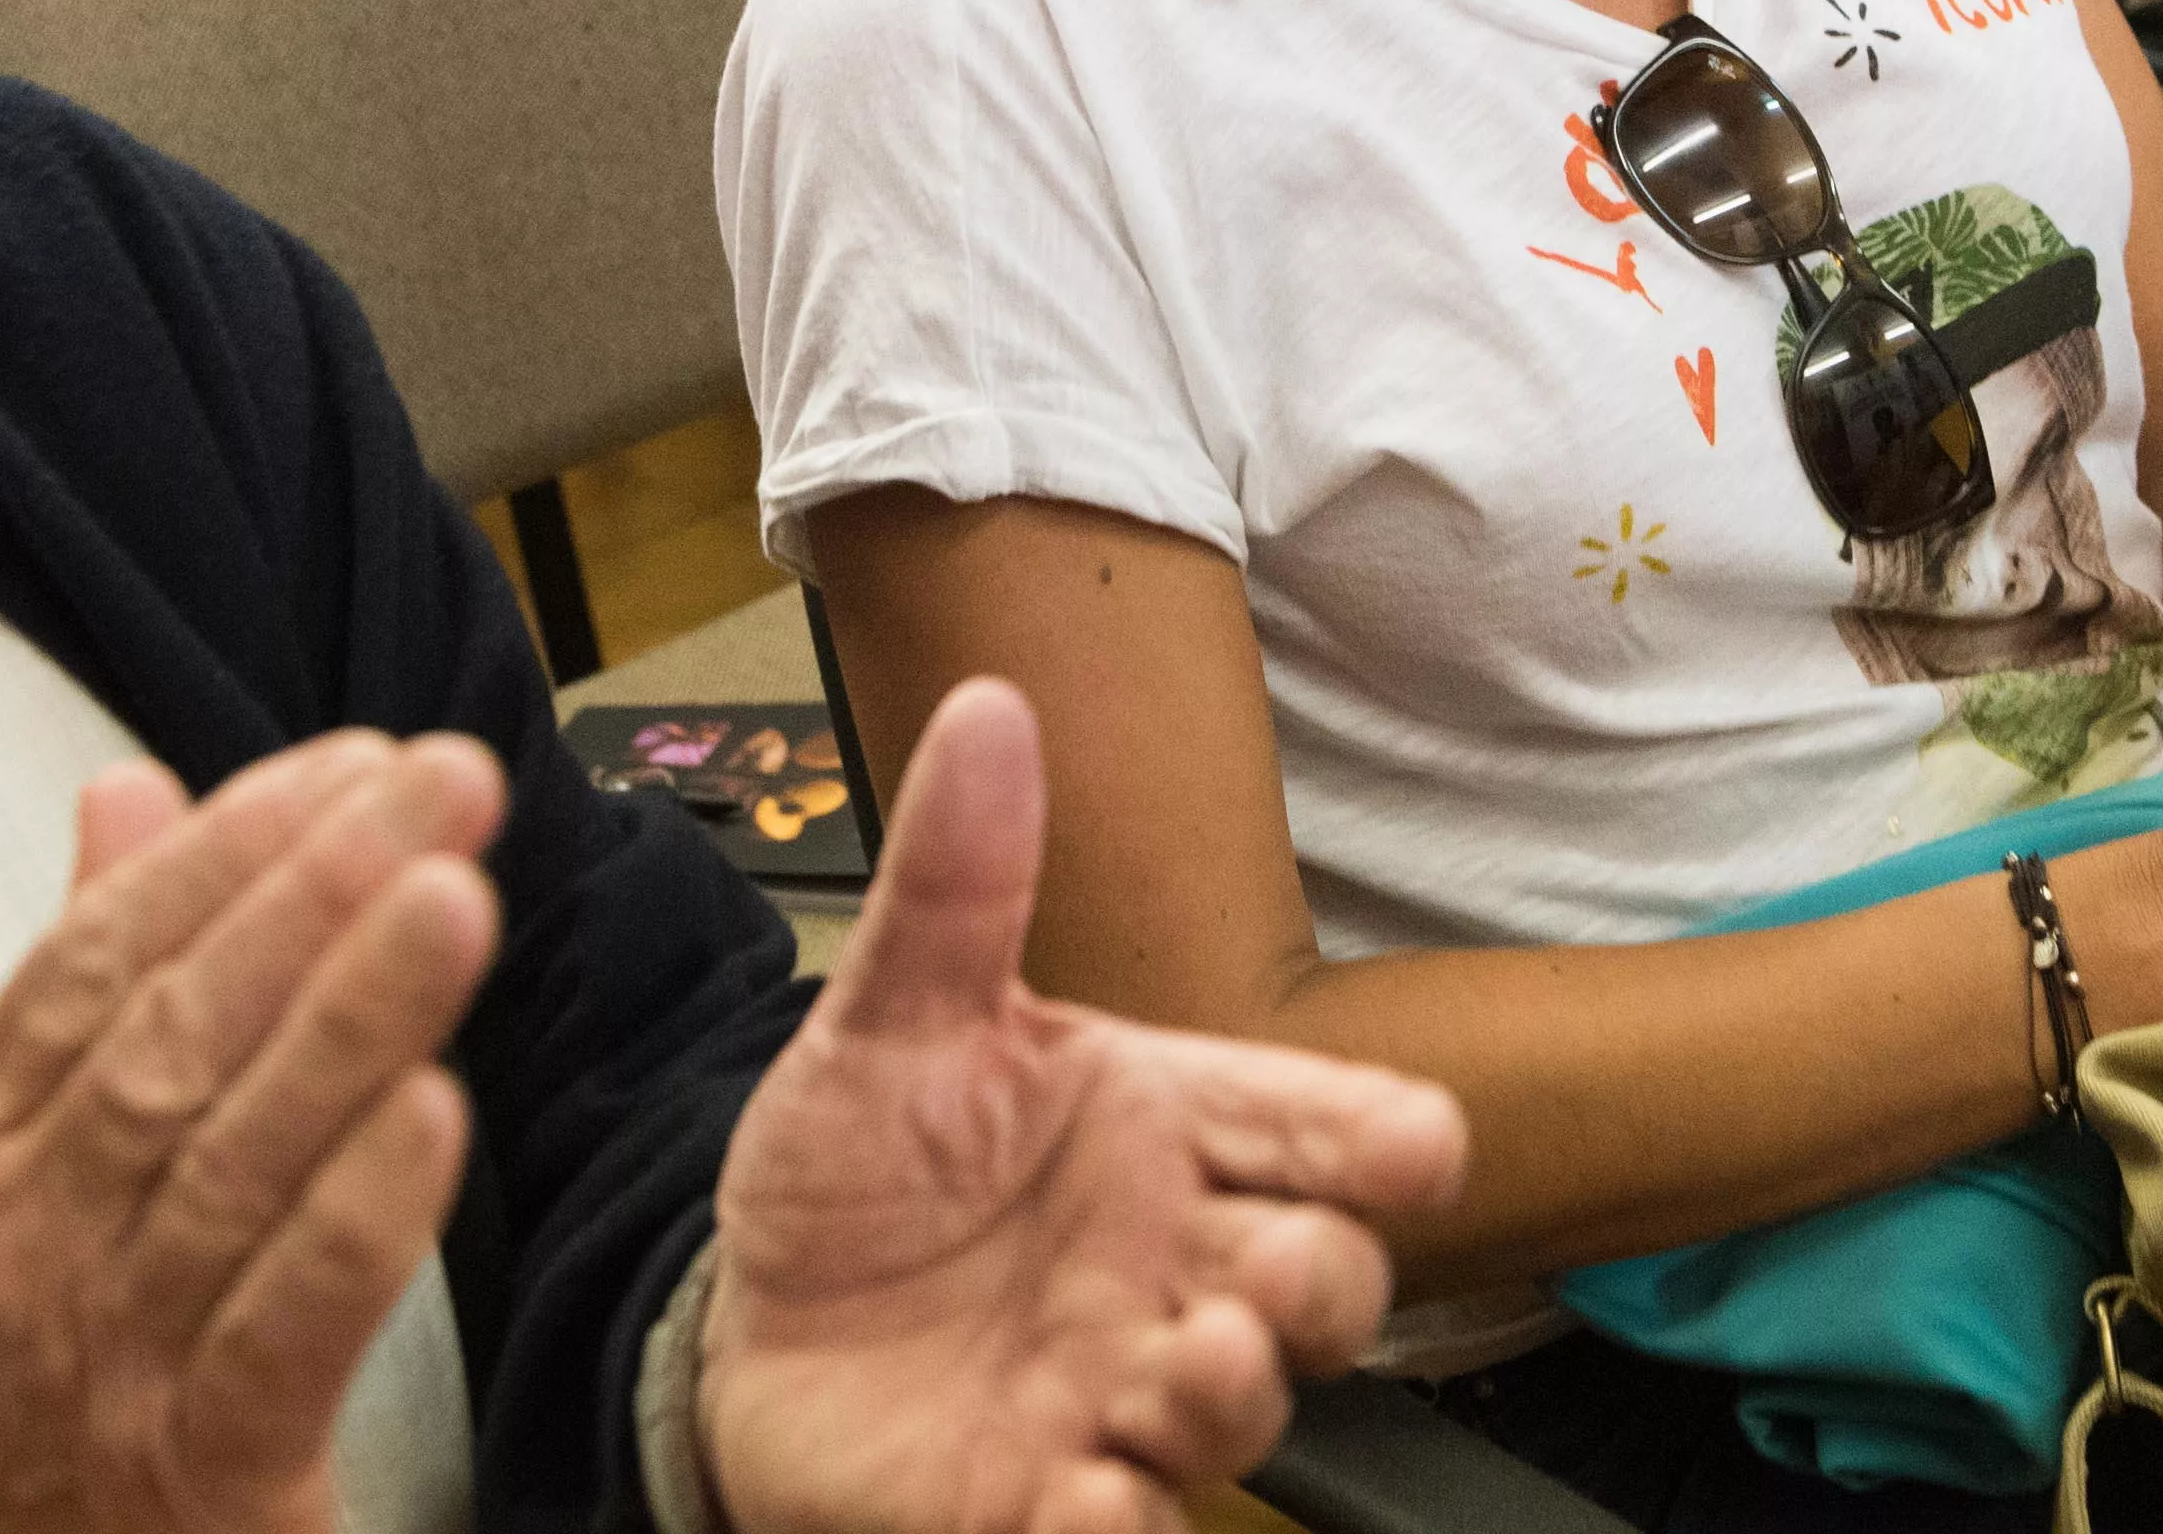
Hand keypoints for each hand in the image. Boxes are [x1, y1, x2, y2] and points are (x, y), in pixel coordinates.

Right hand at [0, 733, 511, 1533]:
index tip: (358, 757)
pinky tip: (436, 1116)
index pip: (104, 959)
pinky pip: (281, 1323)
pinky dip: (354, 1215)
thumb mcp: (28, 1170)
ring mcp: (108, 1353)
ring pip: (233, 1157)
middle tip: (446, 782)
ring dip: (352, 1018)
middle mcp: (32, 1236)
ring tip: (459, 899)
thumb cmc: (37, 1365)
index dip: (233, 846)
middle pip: (177, 1033)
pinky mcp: (201, 1470)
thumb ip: (91, 979)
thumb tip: (127, 784)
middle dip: (318, 890)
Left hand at [699, 681, 1464, 1533]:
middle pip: (1328, 1278)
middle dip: (1330, 1285)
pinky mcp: (1045, 1507)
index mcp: (1162, 1129)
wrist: (744, 1328)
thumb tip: (990, 710)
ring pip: (1241, 1407)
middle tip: (1272, 1278)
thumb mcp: (888, 1020)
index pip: (1323, 1124)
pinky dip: (1115, 1529)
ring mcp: (1120, 1393)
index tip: (1418, 1148)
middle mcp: (1170, 1264)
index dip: (1390, 1138)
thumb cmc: (858, 1175)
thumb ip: (955, 882)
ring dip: (1229, 1396)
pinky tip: (1083, 1500)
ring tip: (1166, 1374)